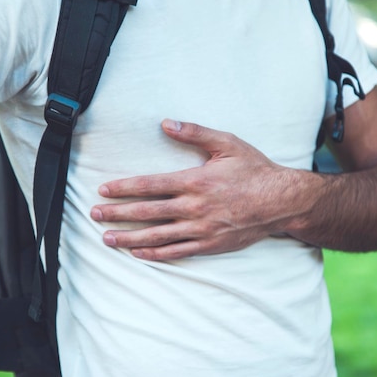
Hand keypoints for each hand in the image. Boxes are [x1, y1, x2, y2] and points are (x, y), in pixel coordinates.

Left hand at [90, 119, 305, 260]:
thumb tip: (165, 123)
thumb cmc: (254, 170)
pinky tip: (137, 253)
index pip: (150, 185)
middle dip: (118, 214)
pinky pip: (176, 252)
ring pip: (157, 235)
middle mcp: (194, 207)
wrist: (282, 202)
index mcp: (195, 181)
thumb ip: (195, 133)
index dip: (124, 188)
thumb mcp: (228, 144)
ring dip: (129, 237)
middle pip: (147, 212)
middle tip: (95, 215)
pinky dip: (155, 253)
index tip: (104, 191)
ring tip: (107, 239)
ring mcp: (201, 229)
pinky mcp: (209, 244)